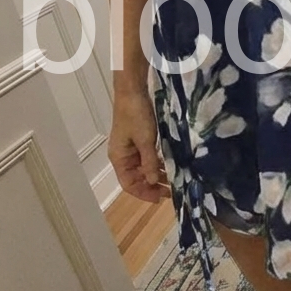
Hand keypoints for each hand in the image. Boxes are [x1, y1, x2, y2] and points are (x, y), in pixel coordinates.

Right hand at [109, 89, 165, 203]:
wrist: (133, 92)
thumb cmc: (136, 116)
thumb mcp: (145, 140)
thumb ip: (149, 162)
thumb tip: (153, 182)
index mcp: (119, 158)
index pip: (128, 184)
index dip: (143, 193)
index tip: (160, 198)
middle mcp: (123, 156)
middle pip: (136, 178)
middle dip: (151, 186)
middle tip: (170, 191)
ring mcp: (130, 148)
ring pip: (143, 169)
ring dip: (155, 175)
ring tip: (172, 181)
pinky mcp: (139, 140)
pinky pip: (147, 158)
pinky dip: (156, 164)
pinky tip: (168, 166)